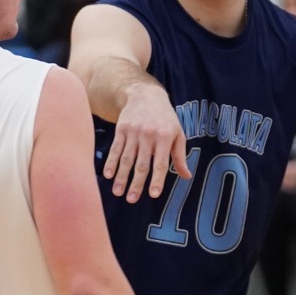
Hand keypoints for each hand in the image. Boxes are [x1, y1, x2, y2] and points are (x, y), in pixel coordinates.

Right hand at [101, 84, 190, 202]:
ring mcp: (133, 132)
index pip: (160, 163)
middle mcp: (148, 135)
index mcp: (164, 137)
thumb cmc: (165, 118)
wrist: (145, 94)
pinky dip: (111, 162)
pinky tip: (108, 175)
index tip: (153, 195)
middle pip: (141, 164)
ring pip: (126, 158)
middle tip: (131, 200)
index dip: (157, 179)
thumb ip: (180, 156)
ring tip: (118, 192)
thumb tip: (187, 176)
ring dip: (121, 177)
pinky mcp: (121, 129)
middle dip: (136, 183)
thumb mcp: (177, 133)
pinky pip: (116, 148)